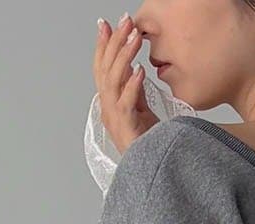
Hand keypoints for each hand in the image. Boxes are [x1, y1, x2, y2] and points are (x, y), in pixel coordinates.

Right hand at [94, 13, 157, 156]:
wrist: (152, 170)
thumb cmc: (147, 143)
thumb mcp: (141, 108)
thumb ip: (134, 89)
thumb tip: (134, 66)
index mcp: (110, 103)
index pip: (102, 68)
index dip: (103, 45)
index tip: (106, 23)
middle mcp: (108, 109)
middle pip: (105, 69)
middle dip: (114, 42)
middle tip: (125, 22)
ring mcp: (115, 119)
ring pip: (113, 82)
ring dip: (124, 57)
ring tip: (135, 38)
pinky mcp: (126, 129)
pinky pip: (126, 104)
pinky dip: (132, 86)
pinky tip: (140, 71)